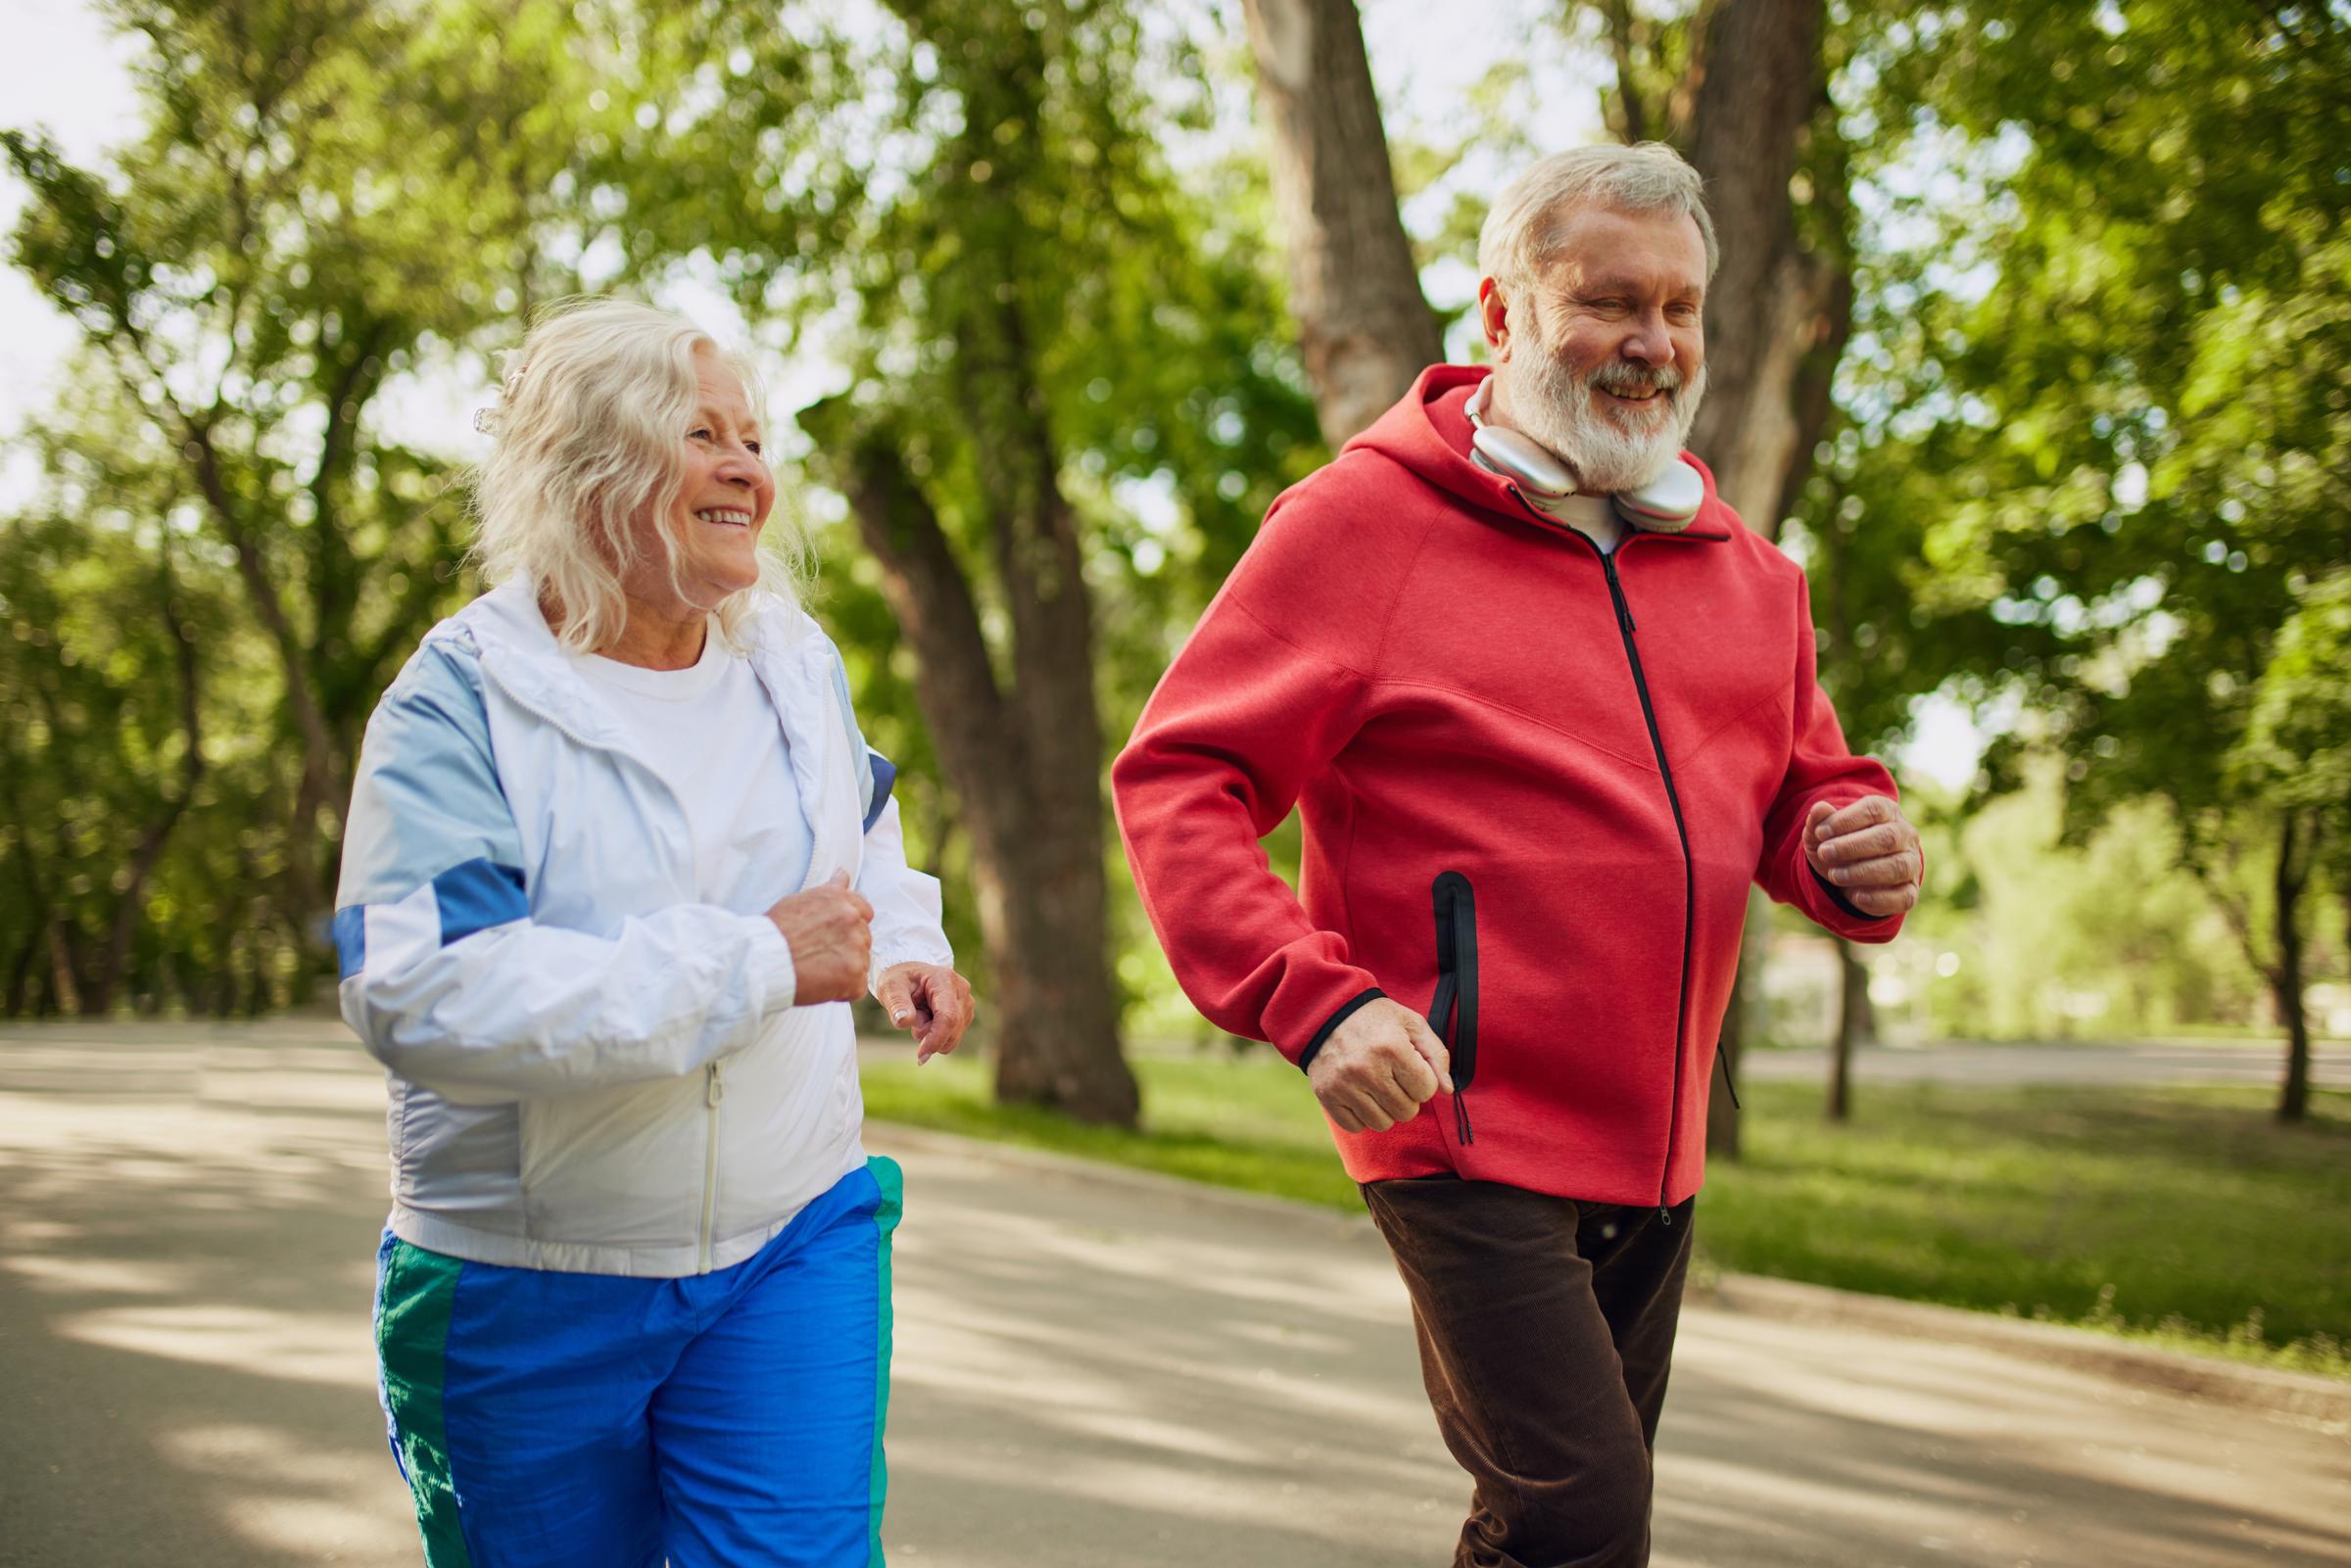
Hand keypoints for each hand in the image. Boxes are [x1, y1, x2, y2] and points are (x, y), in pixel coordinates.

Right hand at [768, 871, 873, 1004]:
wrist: (762, 960)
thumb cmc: (775, 932)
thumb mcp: (801, 900)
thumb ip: (829, 891)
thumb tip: (844, 875)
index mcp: (841, 899)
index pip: (864, 911)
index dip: (850, 926)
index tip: (835, 936)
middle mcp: (852, 919)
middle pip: (864, 938)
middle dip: (847, 948)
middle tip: (818, 956)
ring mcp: (856, 947)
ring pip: (862, 962)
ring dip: (844, 969)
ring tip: (815, 970)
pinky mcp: (854, 974)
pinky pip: (857, 987)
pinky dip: (842, 990)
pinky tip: (820, 984)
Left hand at [875, 961, 975, 1062]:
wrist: (909, 976)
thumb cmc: (899, 980)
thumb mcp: (890, 987)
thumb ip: (897, 1003)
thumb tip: (904, 1022)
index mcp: (945, 980)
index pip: (948, 1017)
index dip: (936, 1038)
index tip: (920, 1056)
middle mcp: (962, 991)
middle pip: (952, 1029)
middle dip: (929, 1036)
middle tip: (912, 1019)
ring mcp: (967, 1003)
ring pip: (953, 1037)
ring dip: (932, 1035)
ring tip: (920, 1015)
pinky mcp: (966, 1015)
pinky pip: (952, 1038)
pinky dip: (937, 1036)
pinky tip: (928, 1019)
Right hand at [1308, 997, 1452, 1133]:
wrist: (1325, 1013)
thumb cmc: (1375, 1018)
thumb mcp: (1411, 1023)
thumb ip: (1436, 1054)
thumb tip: (1448, 1090)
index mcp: (1392, 1048)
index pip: (1426, 1090)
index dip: (1423, 1080)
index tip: (1410, 1067)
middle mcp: (1367, 1069)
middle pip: (1406, 1111)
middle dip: (1406, 1097)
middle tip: (1393, 1077)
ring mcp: (1344, 1085)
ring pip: (1383, 1123)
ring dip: (1385, 1109)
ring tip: (1377, 1086)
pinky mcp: (1327, 1096)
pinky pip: (1356, 1126)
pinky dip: (1361, 1116)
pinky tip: (1359, 1094)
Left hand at [1804, 796, 1921, 918]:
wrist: (1848, 877)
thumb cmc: (1837, 847)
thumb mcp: (1822, 834)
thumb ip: (1819, 820)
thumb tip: (1819, 808)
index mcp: (1887, 812)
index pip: (1874, 809)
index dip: (1846, 820)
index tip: (1820, 832)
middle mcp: (1905, 836)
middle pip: (1888, 837)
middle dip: (1852, 847)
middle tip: (1825, 854)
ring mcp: (1911, 864)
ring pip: (1898, 867)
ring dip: (1863, 872)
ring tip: (1834, 875)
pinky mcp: (1909, 892)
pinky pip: (1903, 897)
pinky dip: (1878, 899)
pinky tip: (1855, 896)